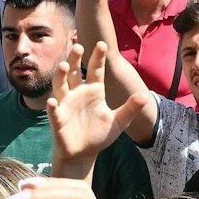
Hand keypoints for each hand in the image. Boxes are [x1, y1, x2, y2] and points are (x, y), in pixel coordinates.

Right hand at [47, 42, 145, 163]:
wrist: (84, 153)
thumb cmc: (99, 134)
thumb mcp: (119, 122)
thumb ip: (130, 108)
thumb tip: (144, 96)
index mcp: (94, 90)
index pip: (96, 70)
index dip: (98, 57)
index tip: (102, 44)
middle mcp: (78, 93)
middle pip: (74, 71)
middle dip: (75, 59)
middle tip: (78, 46)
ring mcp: (66, 104)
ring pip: (61, 85)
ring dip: (61, 75)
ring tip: (64, 65)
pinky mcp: (58, 118)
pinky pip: (54, 110)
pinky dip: (53, 105)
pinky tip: (53, 101)